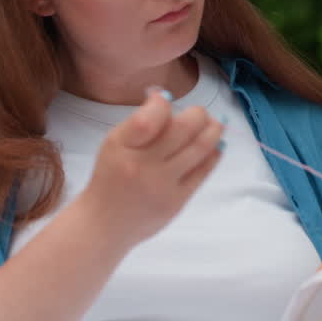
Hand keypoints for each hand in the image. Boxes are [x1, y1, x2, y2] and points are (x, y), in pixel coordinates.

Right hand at [79, 89, 224, 249]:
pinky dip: (213, 154)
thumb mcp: (114, 143)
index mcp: (122, 146)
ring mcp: (162, 185)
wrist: (104, 225)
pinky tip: (216, 145)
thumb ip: (139, 121)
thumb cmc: (110, 177)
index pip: (149, 118)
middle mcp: (143, 165)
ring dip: (213, 130)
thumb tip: (164, 95)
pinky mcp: (177, 202)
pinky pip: (203, 172)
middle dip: (198, 114)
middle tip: (199, 113)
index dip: (163, 103)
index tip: (166, 98)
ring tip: (216, 124)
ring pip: (199, 149)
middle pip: (182, 130)